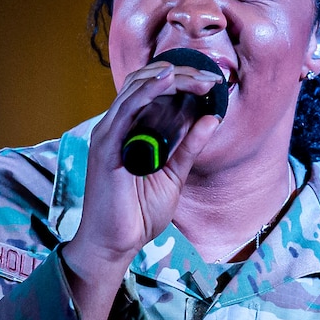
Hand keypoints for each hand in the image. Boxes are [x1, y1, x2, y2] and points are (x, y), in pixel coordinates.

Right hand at [62, 60, 223, 319]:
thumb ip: (189, 146)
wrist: (115, 245)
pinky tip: (169, 80)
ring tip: (199, 75)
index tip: (213, 83)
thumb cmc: (138, 214)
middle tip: (211, 77)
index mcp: (131, 130)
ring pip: (137, 88)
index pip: (154, 90)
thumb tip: (212, 117)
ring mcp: (108, 133)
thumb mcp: (174, 174)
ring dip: (171, 77)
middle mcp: (117, 126)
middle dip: (181, 74)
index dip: (183, 80)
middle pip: (147, 82)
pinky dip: (148, 90)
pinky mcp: (105, 145)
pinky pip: (126, 108)